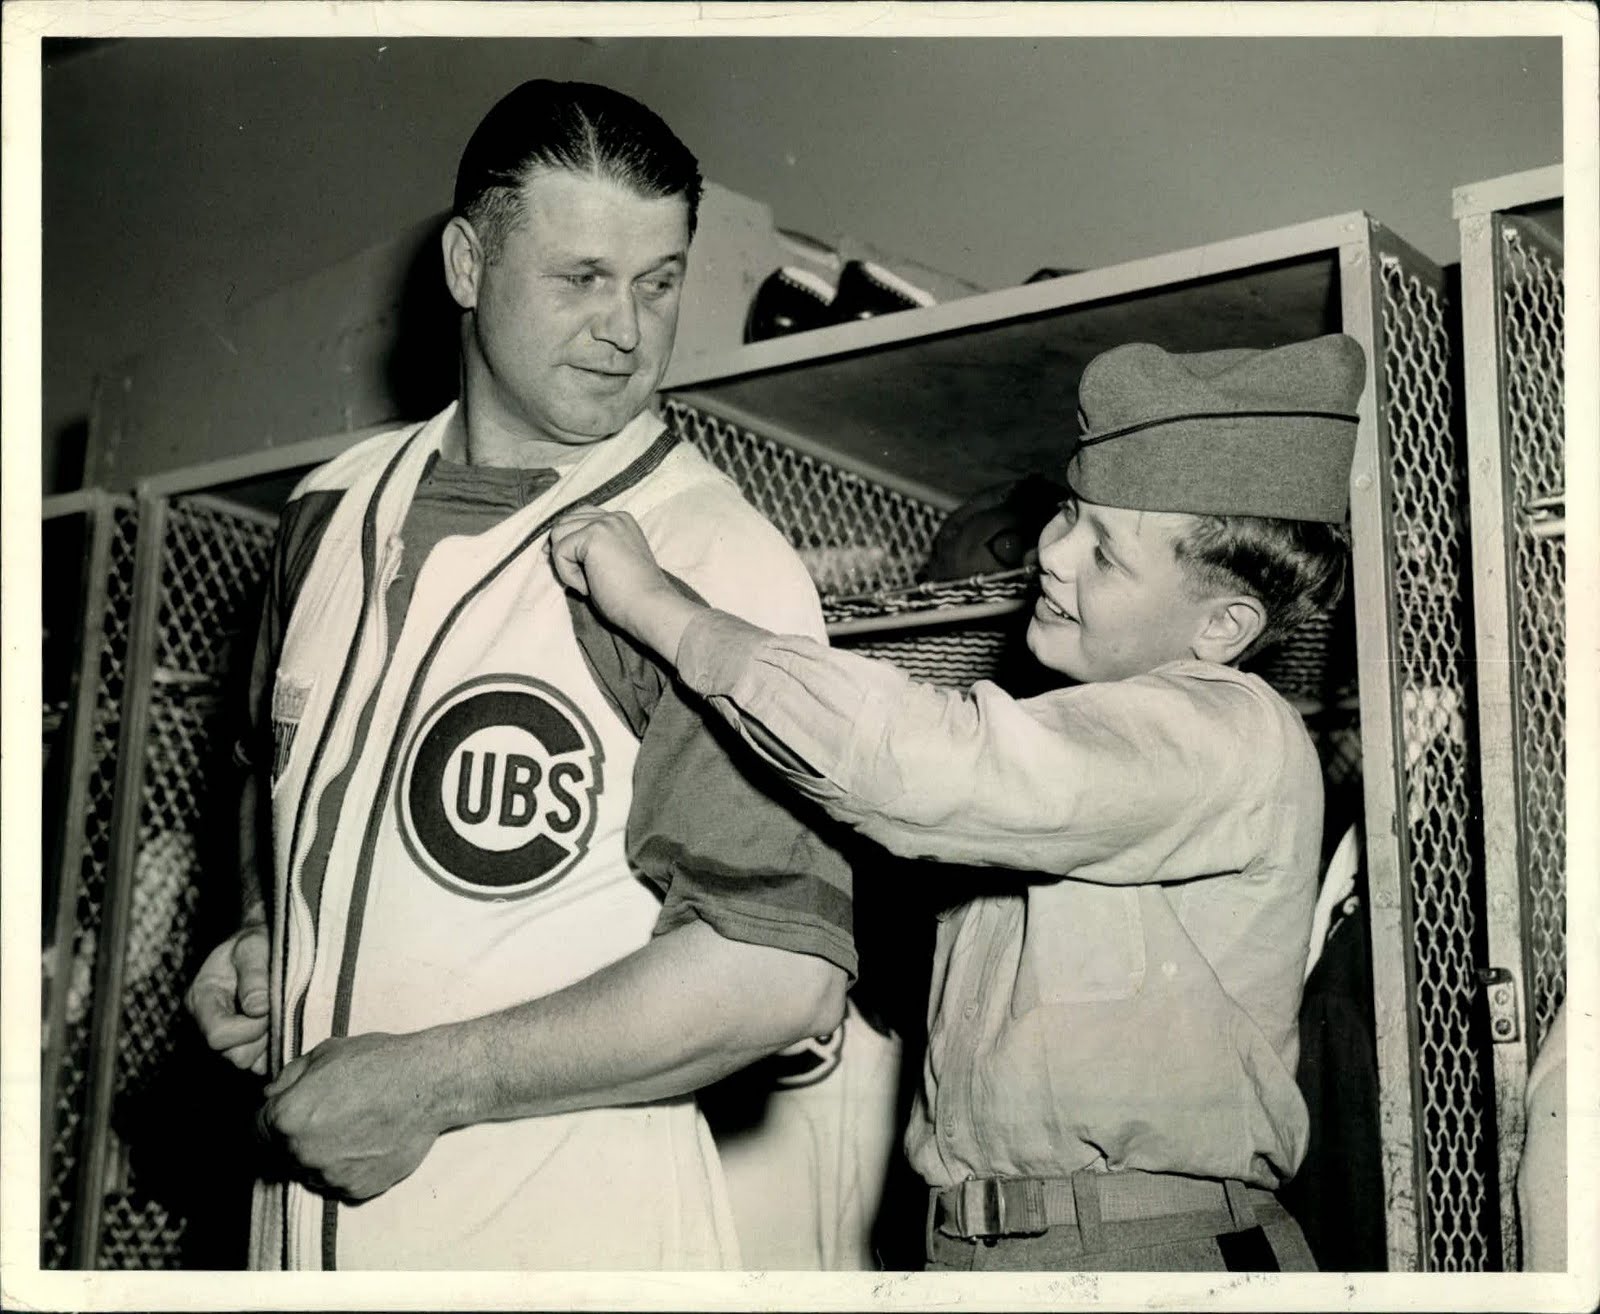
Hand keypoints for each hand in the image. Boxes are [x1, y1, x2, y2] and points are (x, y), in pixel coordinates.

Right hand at [186, 921, 269, 1074]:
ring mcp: (226, 1036)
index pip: (218, 1036)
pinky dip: (274, 1049)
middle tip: (277, 1009)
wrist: (262, 941)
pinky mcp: (244, 1044)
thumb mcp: (253, 946)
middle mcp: (209, 1023)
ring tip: (278, 1014)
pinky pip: (260, 1064)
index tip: (268, 1007)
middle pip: (234, 1055)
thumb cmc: (255, 940)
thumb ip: (254, 974)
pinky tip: (281, 1025)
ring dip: (269, 1042)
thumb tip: (258, 1009)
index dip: (248, 1028)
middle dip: (261, 1036)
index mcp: (202, 998)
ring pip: (248, 1062)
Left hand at [258, 1031, 444, 1200]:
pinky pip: (340, 1182)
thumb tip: (271, 1093)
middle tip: (330, 1116)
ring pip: (311, 1170)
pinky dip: (349, 1167)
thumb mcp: (325, 1052)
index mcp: (287, 1117)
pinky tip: (368, 1141)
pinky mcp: (356, 1189)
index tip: (290, 1114)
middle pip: (283, 1152)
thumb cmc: (378, 1063)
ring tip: (353, 1128)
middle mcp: (301, 1152)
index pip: (257, 1130)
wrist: (426, 1085)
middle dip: (298, 1136)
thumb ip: (289, 1077)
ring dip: (322, 1155)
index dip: (272, 1119)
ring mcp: (329, 1175)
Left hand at [548, 508, 702, 658]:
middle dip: (561, 549)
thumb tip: (552, 548)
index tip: (565, 561)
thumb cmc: (631, 596)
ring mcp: (604, 524)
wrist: (649, 607)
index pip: (581, 516)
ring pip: (558, 533)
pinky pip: (560, 551)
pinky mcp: (593, 536)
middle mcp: (613, 517)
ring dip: (565, 562)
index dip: (568, 538)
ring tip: (587, 583)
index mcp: (621, 521)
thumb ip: (591, 550)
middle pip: (565, 521)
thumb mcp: (610, 563)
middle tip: (573, 577)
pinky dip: (567, 574)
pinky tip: (587, 587)